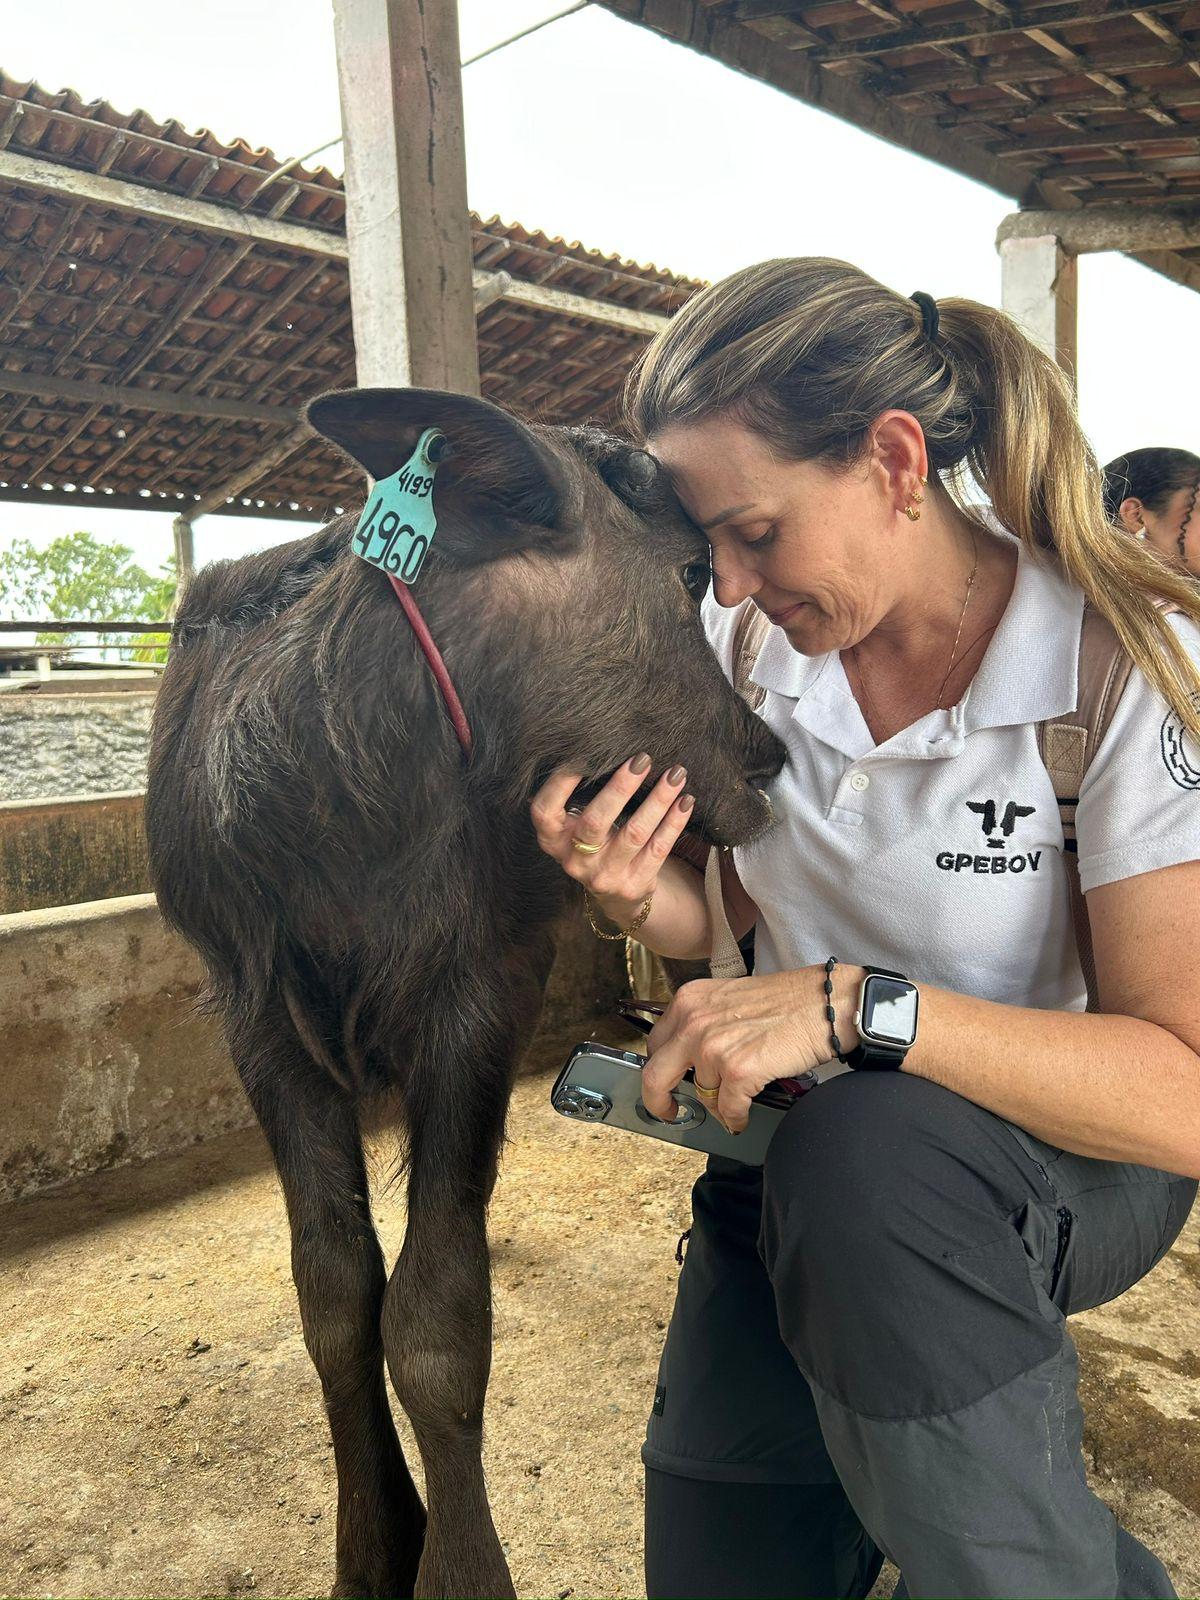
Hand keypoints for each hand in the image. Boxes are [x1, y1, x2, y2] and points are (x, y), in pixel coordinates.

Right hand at [530, 755, 693, 912]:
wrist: (617, 893)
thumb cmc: (595, 840)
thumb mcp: (576, 824)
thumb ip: (581, 795)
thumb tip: (605, 747)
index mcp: (553, 840)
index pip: (546, 812)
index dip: (559, 784)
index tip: (584, 755)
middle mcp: (575, 861)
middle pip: (595, 821)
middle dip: (621, 787)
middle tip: (643, 759)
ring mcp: (604, 876)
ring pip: (635, 833)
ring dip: (658, 800)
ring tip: (676, 774)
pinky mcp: (634, 885)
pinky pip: (658, 849)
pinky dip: (674, 822)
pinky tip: (685, 801)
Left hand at [642, 969, 861, 1133]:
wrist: (827, 1003)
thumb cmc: (788, 1001)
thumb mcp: (729, 999)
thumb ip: (703, 1023)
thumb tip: (687, 1061)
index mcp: (689, 1000)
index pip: (654, 1045)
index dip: (657, 1071)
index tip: (662, 1086)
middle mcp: (695, 1021)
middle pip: (655, 1075)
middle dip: (659, 1102)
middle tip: (670, 1113)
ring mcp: (714, 1047)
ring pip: (702, 1095)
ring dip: (718, 1105)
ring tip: (734, 1103)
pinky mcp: (738, 1070)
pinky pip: (727, 1109)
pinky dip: (735, 1118)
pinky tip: (743, 1115)